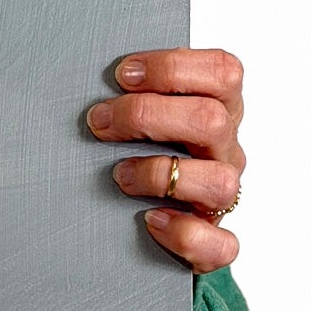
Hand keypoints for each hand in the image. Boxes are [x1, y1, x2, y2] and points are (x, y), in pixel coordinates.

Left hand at [86, 47, 244, 273]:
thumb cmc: (139, 153)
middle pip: (212, 120)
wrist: (143, 222)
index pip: (222, 72)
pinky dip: (183, 233)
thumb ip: (132, 93)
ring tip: (119, 175)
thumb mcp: (142, 114)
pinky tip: (150, 220)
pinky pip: (220, 243)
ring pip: (220, 182)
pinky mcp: (214, 240)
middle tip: (100, 122)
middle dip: (146, 115)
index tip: (122, 74)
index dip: (173, 67)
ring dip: (158, 174)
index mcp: (218, 109)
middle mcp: (225, 150)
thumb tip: (86, 80)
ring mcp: (222, 195)